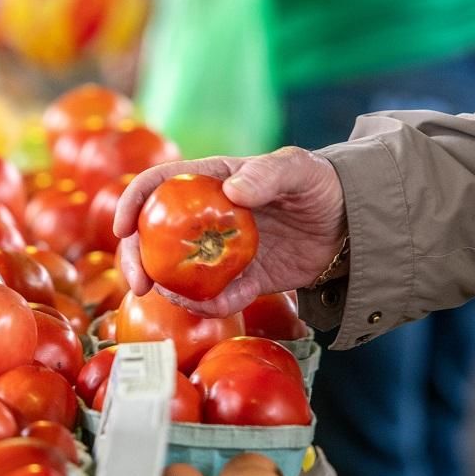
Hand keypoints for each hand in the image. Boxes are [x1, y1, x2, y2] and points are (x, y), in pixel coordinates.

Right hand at [113, 147, 346, 316]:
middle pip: (153, 236)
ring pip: (178, 272)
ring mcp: (222, 251)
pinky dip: (208, 306)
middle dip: (136, 259)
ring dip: (167, 287)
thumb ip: (268, 174)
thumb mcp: (299, 170)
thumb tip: (231, 192)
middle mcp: (206, 218)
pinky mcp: (244, 280)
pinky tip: (212, 305)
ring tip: (173, 297)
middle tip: (139, 283)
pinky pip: (217, 298)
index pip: (157, 185)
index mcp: (210, 181)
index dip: (132, 202)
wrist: (354, 223)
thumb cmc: (321, 184)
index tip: (121, 227)